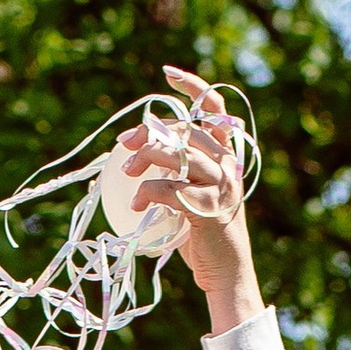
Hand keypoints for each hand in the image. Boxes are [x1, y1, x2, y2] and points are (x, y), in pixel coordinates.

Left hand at [119, 64, 258, 331]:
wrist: (226, 275)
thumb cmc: (203, 239)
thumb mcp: (190, 199)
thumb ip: (174, 176)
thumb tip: (134, 161)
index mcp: (225, 156)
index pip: (214, 107)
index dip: (193, 86)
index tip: (167, 74)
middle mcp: (226, 164)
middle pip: (184, 129)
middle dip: (148, 132)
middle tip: (124, 146)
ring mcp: (219, 186)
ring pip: (177, 154)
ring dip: (145, 158)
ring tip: (125, 172)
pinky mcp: (207, 208)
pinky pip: (171, 188)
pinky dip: (148, 193)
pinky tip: (136, 205)